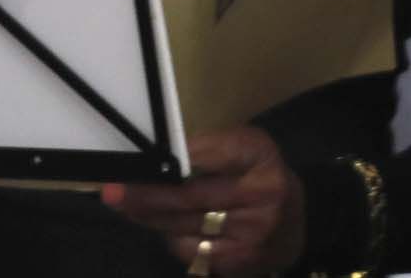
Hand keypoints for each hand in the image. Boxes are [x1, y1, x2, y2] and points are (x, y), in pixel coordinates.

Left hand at [103, 127, 304, 276]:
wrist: (296, 223)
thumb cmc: (259, 176)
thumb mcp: (242, 149)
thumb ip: (206, 151)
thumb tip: (156, 159)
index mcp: (259, 154)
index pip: (208, 154)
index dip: (171, 161)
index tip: (141, 163)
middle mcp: (262, 193)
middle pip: (190, 196)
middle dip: (147, 195)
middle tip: (114, 192)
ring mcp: (253, 232)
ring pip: (185, 227)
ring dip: (151, 219)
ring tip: (130, 207)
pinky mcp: (241, 261)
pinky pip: (192, 251)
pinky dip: (172, 239)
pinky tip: (164, 228)